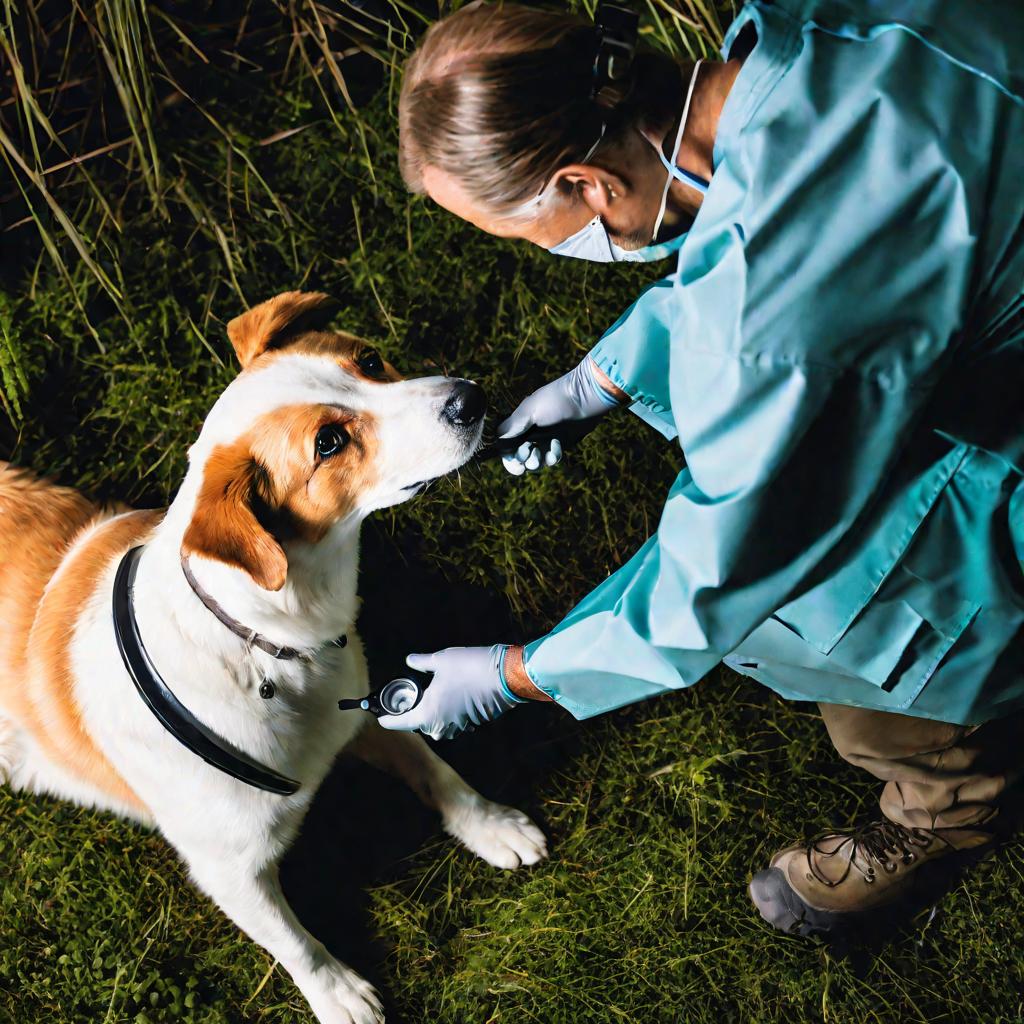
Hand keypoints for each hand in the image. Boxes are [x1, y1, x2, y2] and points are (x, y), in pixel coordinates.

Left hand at [377, 645, 523, 739]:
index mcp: (427, 713)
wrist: (503, 676)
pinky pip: (452, 722)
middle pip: (419, 724)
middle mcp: (440, 725)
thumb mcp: (440, 660)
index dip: (388, 719)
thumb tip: (410, 660)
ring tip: (430, 695)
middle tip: (408, 697)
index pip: (400, 723)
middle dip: (412, 713)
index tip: (380, 718)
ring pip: (437, 725)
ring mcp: (458, 726)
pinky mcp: (472, 723)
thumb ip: (421, 662)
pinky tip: (450, 696)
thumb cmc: (468, 668)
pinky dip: (448, 712)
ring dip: (431, 713)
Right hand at [497, 357, 623, 474]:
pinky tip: (558, 444)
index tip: (516, 464)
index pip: (506, 446)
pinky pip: (552, 458)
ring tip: (543, 453)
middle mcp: (530, 432)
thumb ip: (511, 427)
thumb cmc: (555, 400)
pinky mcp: (560, 444)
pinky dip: (553, 455)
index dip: (509, 458)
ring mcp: (545, 439)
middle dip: (524, 459)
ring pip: (536, 461)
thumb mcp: (529, 411)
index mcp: (519, 423)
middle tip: (531, 452)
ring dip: (538, 462)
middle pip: (519, 457)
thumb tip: (497, 442)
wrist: (585, 398)